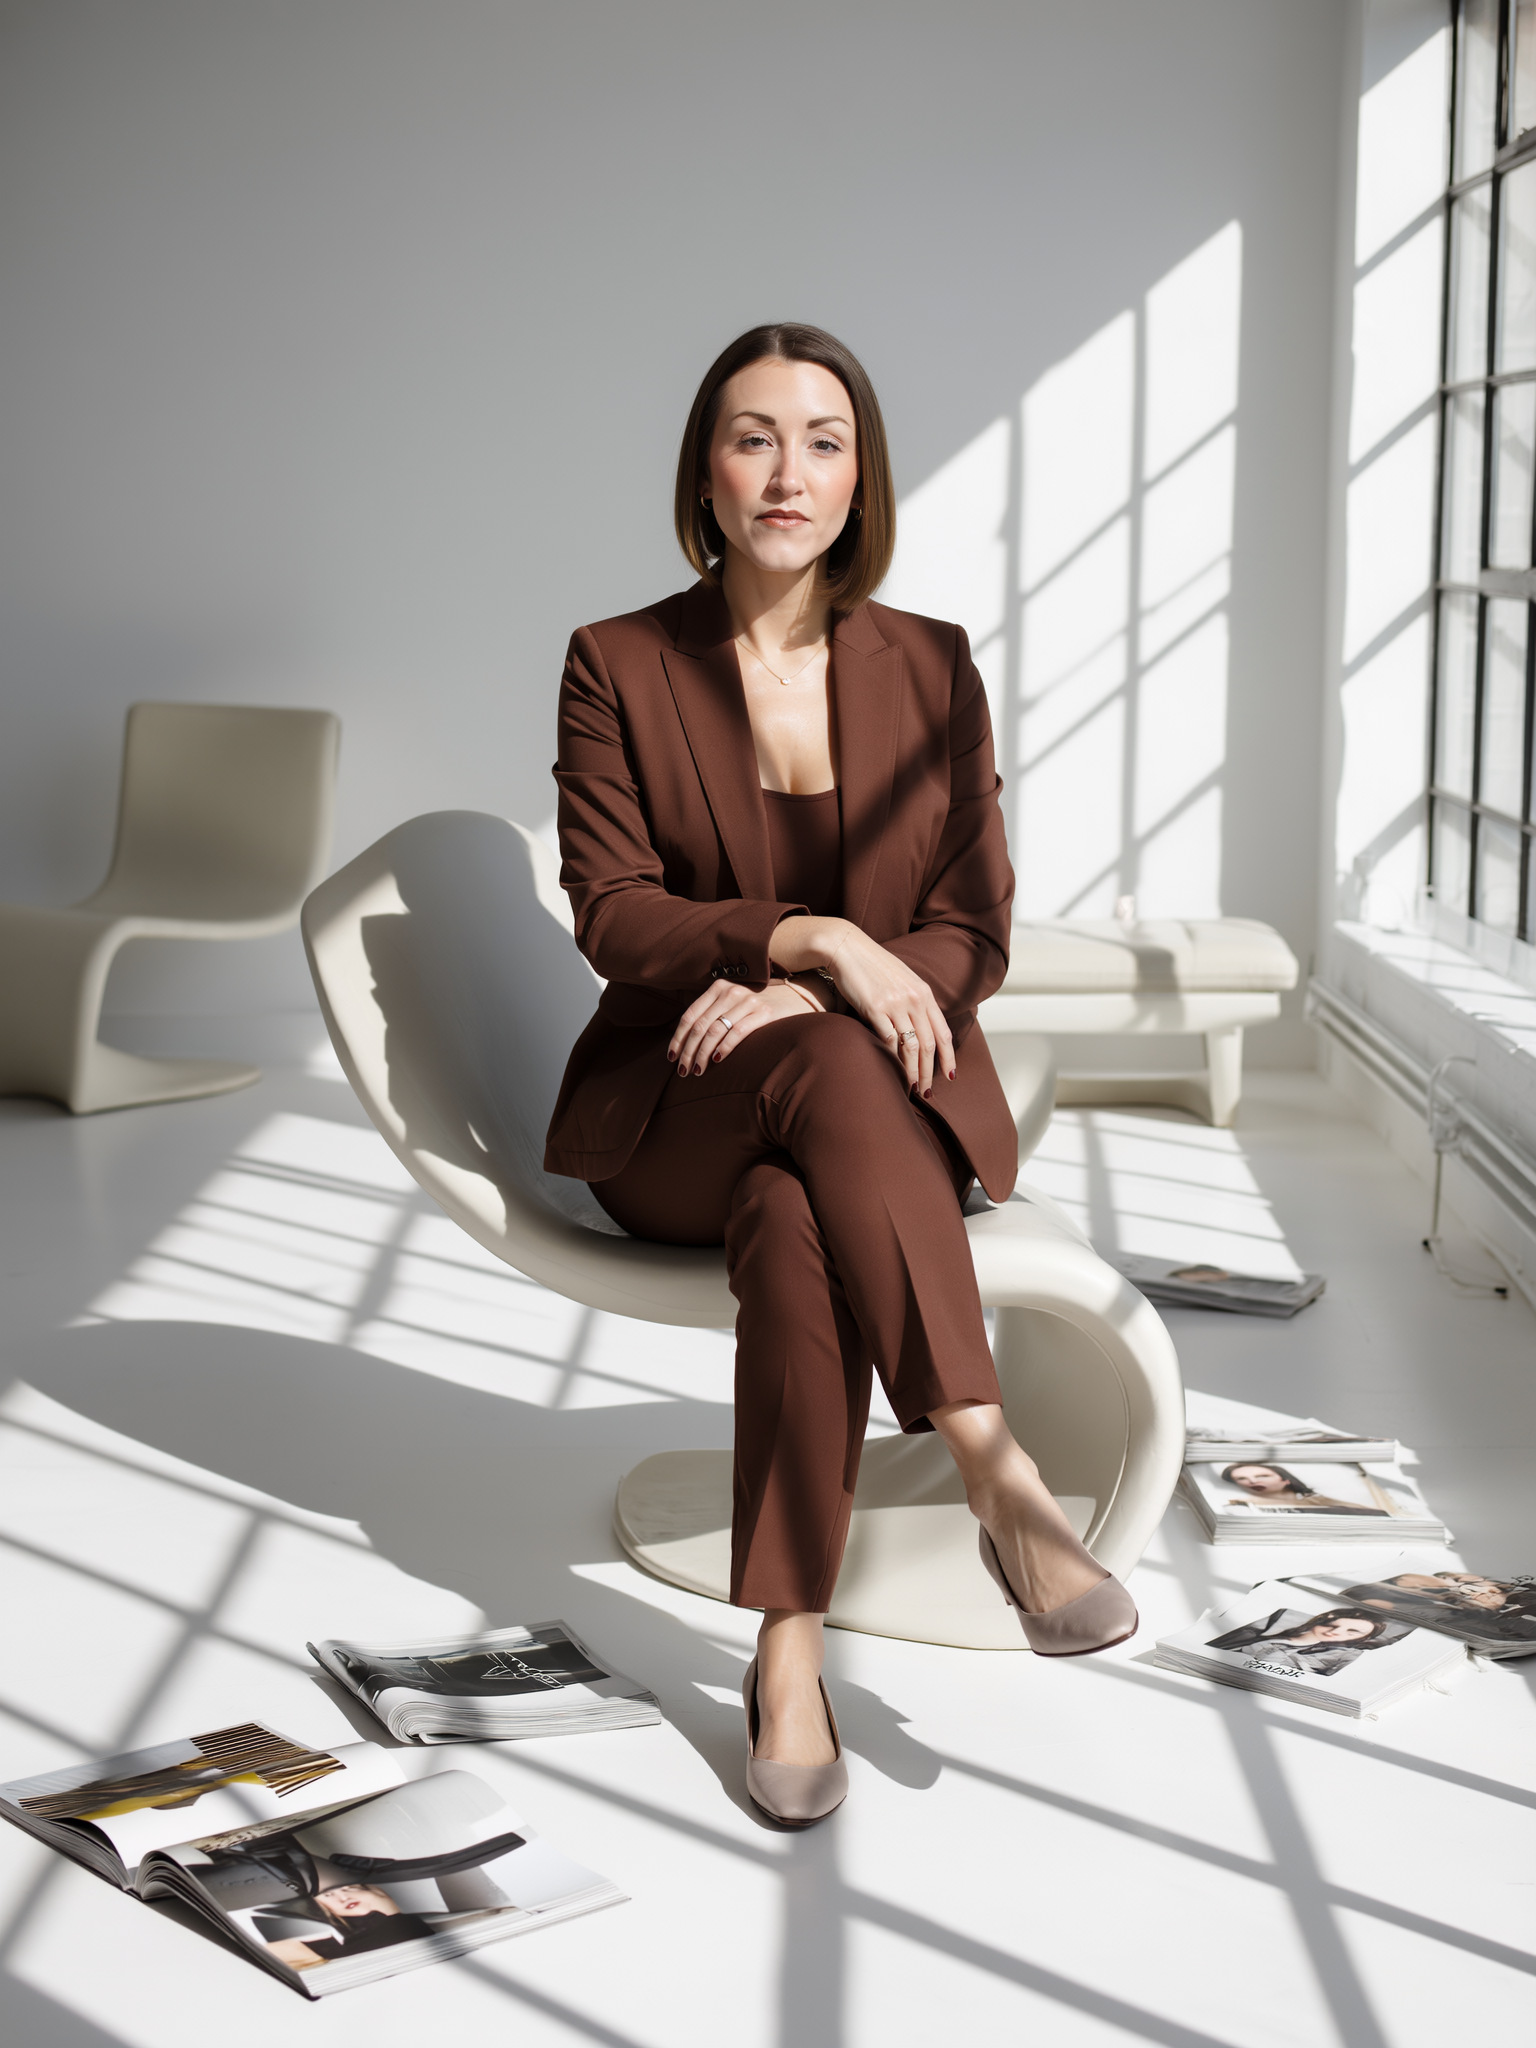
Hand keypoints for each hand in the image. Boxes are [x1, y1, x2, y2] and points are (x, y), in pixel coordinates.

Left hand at [668, 977, 825, 1076]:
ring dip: (703, 1054)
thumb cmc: (757, 1008)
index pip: (690, 1015)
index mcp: (717, 989)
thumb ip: (711, 1014)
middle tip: (683, 1071)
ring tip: (698, 1070)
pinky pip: (737, 1032)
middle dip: (688, 1051)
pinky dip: (724, 1047)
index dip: (678, 1038)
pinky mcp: (764, 1013)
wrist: (794, 998)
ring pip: (715, 1031)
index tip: (672, 1057)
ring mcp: (747, 1001)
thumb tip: (682, 1038)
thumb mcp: (731, 1004)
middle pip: (700, 1026)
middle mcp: (730, 992)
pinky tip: (717, 1060)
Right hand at [769, 917, 954, 1098]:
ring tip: (912, 1087)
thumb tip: (922, 1028)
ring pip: (910, 1047)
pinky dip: (891, 1059)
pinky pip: (888, 1040)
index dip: (948, 1058)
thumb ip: (916, 1001)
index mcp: (924, 993)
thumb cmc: (873, 966)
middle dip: (929, 1071)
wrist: (848, 948)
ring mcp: (895, 1004)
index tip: (950, 1077)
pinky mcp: (874, 1008)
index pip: (943, 1032)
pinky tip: (891, 1070)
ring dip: (912, 1071)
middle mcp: (914, 999)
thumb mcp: (903, 980)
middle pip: (928, 1044)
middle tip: (927, 1091)